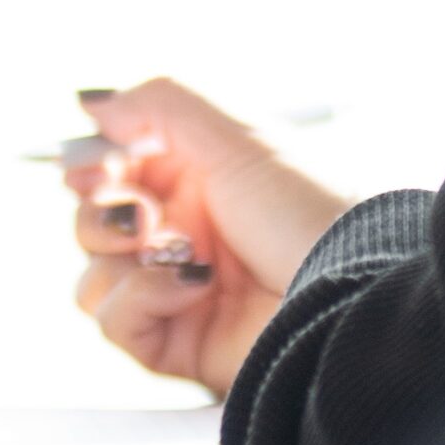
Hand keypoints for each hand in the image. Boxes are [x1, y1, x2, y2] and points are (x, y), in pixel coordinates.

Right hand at [67, 78, 351, 397]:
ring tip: (178, 252)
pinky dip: (141, 300)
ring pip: (94, 280)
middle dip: (103, 216)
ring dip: (122, 261)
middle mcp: (186, 232)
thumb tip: (93, 100)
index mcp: (200, 177)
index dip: (94, 168)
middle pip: (92, 227)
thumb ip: (158, 104)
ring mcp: (179, 291)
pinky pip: (118, 324)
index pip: (114, 171)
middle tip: (140, 216)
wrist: (352, 290)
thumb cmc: (309, 207)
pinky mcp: (179, 344)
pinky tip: (188, 286)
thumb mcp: (236, 135)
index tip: (98, 166)